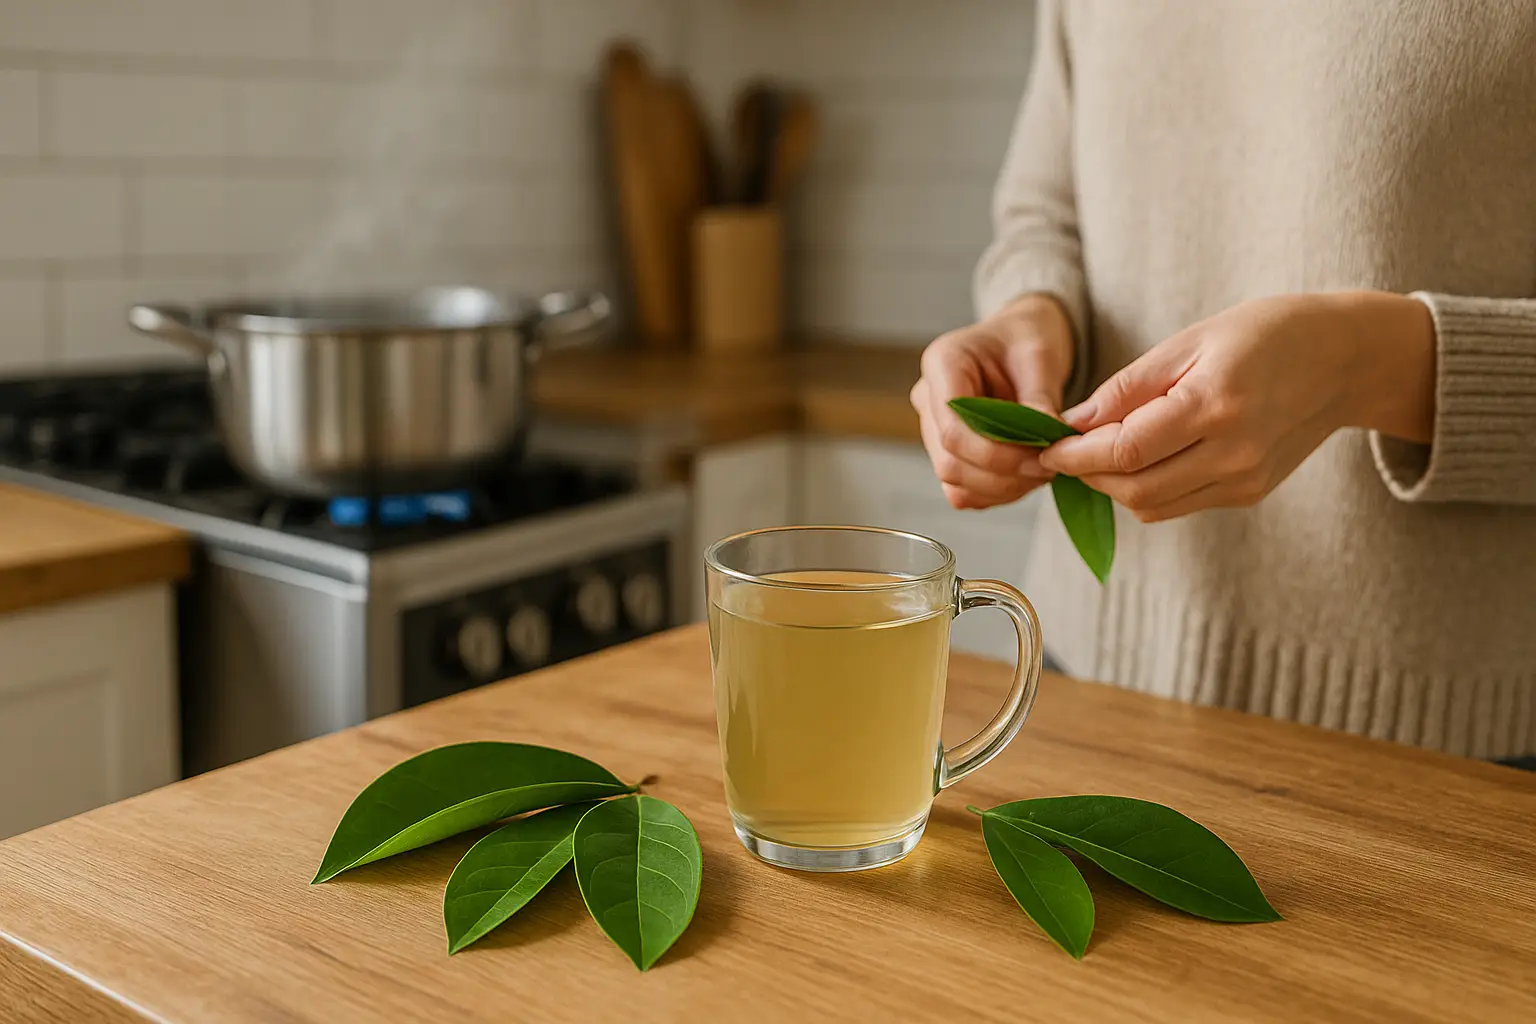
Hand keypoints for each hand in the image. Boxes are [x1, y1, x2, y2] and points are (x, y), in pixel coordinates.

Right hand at [911, 294, 1075, 508]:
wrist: (1021, 341)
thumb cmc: (1025, 338)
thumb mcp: (1040, 355)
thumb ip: (1040, 398)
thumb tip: (1050, 439)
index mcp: (942, 364)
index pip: (952, 428)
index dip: (996, 453)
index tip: (1040, 456)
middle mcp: (928, 399)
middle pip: (949, 461)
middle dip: (1002, 475)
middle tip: (1048, 467)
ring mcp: (933, 429)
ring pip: (954, 481)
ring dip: (1002, 488)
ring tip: (1041, 471)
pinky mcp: (948, 451)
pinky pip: (963, 489)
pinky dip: (996, 492)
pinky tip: (1024, 477)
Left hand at [1038, 291, 1435, 521]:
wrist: (1343, 360)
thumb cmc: (1264, 335)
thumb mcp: (1189, 341)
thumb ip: (1128, 388)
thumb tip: (1072, 423)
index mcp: (1216, 405)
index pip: (1125, 450)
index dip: (1075, 455)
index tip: (1045, 447)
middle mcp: (1234, 453)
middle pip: (1134, 489)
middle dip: (1087, 476)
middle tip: (1061, 453)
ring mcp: (1245, 480)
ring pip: (1153, 505)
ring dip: (1113, 486)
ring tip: (1094, 454)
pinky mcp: (1249, 494)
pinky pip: (1179, 503)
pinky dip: (1147, 487)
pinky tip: (1139, 458)